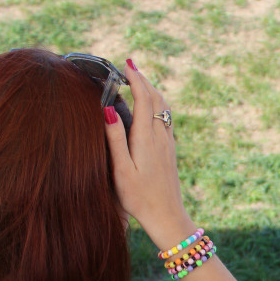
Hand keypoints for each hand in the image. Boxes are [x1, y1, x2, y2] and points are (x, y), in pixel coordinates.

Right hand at [103, 59, 194, 247]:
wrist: (166, 216)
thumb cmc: (139, 197)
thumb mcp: (121, 169)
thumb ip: (115, 139)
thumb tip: (109, 110)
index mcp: (146, 139)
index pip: (144, 99)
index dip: (136, 79)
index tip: (127, 64)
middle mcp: (161, 137)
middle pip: (157, 100)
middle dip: (144, 81)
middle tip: (130, 67)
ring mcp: (168, 144)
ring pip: (164, 109)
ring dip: (152, 92)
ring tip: (139, 82)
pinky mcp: (171, 152)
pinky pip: (166, 120)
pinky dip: (157, 106)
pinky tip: (151, 109)